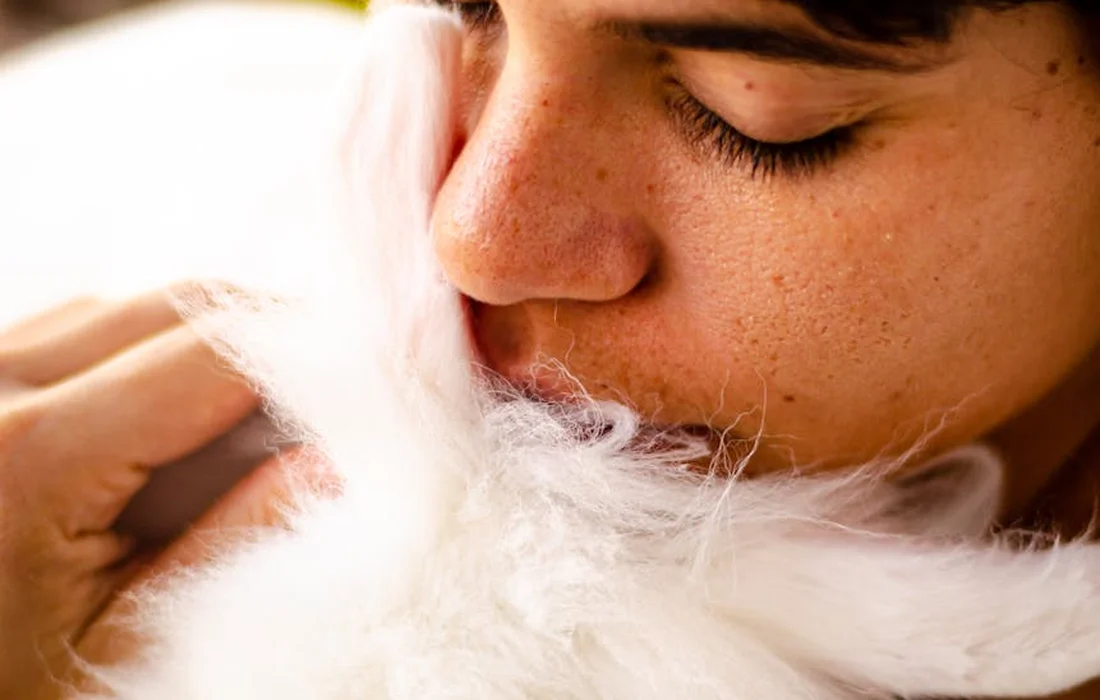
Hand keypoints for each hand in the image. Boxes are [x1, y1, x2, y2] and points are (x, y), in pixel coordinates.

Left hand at [0, 289, 300, 698]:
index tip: (375, 374)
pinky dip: (152, 350)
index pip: (212, 354)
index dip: (309, 354)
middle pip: (178, 307)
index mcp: (27, 456)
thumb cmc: (12, 684)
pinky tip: (178, 410)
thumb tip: (337, 462)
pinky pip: (86, 323)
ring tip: (260, 411)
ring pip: (135, 304)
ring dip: (211, 342)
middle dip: (272, 339)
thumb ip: (238, 544)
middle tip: (336, 387)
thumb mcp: (131, 642)